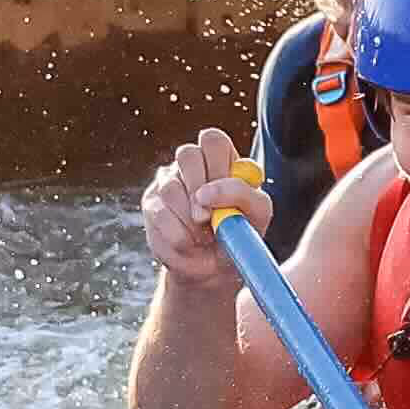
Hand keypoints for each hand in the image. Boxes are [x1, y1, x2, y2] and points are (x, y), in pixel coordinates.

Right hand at [142, 128, 250, 284]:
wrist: (214, 267)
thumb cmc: (239, 233)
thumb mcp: (257, 215)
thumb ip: (243, 196)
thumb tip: (207, 194)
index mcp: (223, 159)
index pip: (213, 140)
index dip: (216, 164)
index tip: (219, 194)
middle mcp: (194, 165)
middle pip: (187, 154)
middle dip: (198, 189)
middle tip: (207, 218)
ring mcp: (169, 181)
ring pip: (171, 188)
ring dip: (189, 221)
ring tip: (204, 238)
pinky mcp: (152, 204)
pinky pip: (159, 214)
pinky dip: (178, 235)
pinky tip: (188, 244)